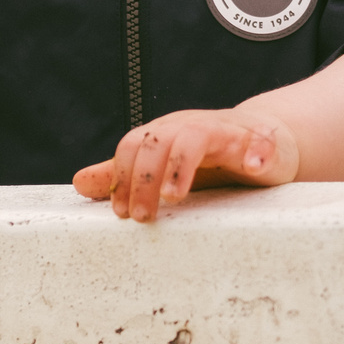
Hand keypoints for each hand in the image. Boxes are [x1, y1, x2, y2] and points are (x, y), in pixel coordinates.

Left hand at [73, 106, 299, 222]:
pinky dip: (254, 152)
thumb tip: (80, 182)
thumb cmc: (209, 157)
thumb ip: (125, 174)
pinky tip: (251, 169)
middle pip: (159, 140)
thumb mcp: (164, 166)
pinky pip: (257, 142)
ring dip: (181, 165)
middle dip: (144, 178)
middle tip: (142, 217)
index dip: (122, 177)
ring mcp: (225, 132)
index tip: (121, 213)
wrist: (264, 139)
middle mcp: (191, 126)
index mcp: (166, 132)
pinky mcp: (260, 142)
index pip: (133, 145)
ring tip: (174, 196)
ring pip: (197, 136)